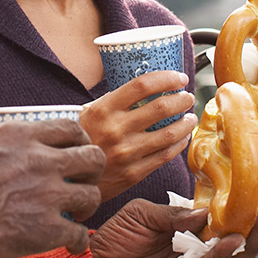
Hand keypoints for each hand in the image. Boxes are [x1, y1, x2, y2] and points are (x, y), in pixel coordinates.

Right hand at [0, 119, 104, 257]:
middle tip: (83, 182)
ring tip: (76, 215)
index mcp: (22, 136)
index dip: (81, 141)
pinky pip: (79, 234)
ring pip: (92, 196)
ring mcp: (47, 194)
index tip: (79, 151)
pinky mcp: (46, 229)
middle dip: (93, 172)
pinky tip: (70, 244)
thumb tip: (13, 148)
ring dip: (87, 207)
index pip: (71, 127)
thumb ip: (5, 146)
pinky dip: (78, 241)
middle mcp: (40, 160)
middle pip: (93, 157)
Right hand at [79, 70, 197, 200]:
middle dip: (181, 99)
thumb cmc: (80, 141)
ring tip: (189, 117)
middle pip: (161, 108)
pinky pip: (165, 155)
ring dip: (186, 122)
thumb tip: (142, 88)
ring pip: (169, 133)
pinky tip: (182, 138)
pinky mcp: (133, 173)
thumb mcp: (87, 114)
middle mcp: (116, 129)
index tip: (178, 78)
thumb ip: (112, 102)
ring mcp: (126, 153)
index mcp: (103, 109)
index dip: (166, 78)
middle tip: (187, 96)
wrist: (68, 180)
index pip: (142, 85)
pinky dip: (179, 144)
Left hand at [91, 200, 257, 257]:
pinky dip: (220, 256)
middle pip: (230, 240)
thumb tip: (205, 212)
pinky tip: (230, 241)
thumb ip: (171, 213)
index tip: (250, 193)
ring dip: (245, 242)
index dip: (234, 208)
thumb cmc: (114, 237)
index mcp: (183, 227)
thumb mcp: (141, 213)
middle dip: (250, 227)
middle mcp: (191, 247)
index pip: (216, 218)